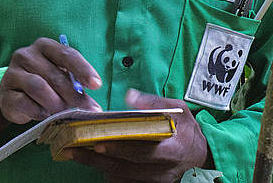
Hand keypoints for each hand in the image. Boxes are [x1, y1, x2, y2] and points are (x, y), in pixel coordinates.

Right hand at [0, 37, 102, 125]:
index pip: (67, 54)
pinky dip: (39, 111)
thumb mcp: (60, 77)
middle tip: (88, 109)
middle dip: (74, 94)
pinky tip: (46, 115)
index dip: (84, 69)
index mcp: (45, 46)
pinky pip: (25, 103)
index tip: (97, 85)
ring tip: (66, 112)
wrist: (14, 96)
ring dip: (57, 103)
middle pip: (55, 75)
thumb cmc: (45, 82)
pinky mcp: (5, 94)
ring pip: (39, 87)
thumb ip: (74, 83)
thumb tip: (92, 106)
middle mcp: (26, 55)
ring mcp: (13, 74)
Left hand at [63, 89, 208, 182]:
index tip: (99, 142)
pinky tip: (94, 162)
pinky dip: (107, 172)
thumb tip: (129, 97)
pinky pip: (123, 182)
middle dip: (96, 159)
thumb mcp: (179, 111)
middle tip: (72, 151)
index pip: (142, 152)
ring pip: (120, 177)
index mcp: (171, 150)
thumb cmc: (188, 131)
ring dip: (97, 166)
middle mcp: (161, 170)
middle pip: (124, 167)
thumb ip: (154, 104)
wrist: (200, 157)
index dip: (120, 148)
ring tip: (75, 154)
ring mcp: (153, 181)